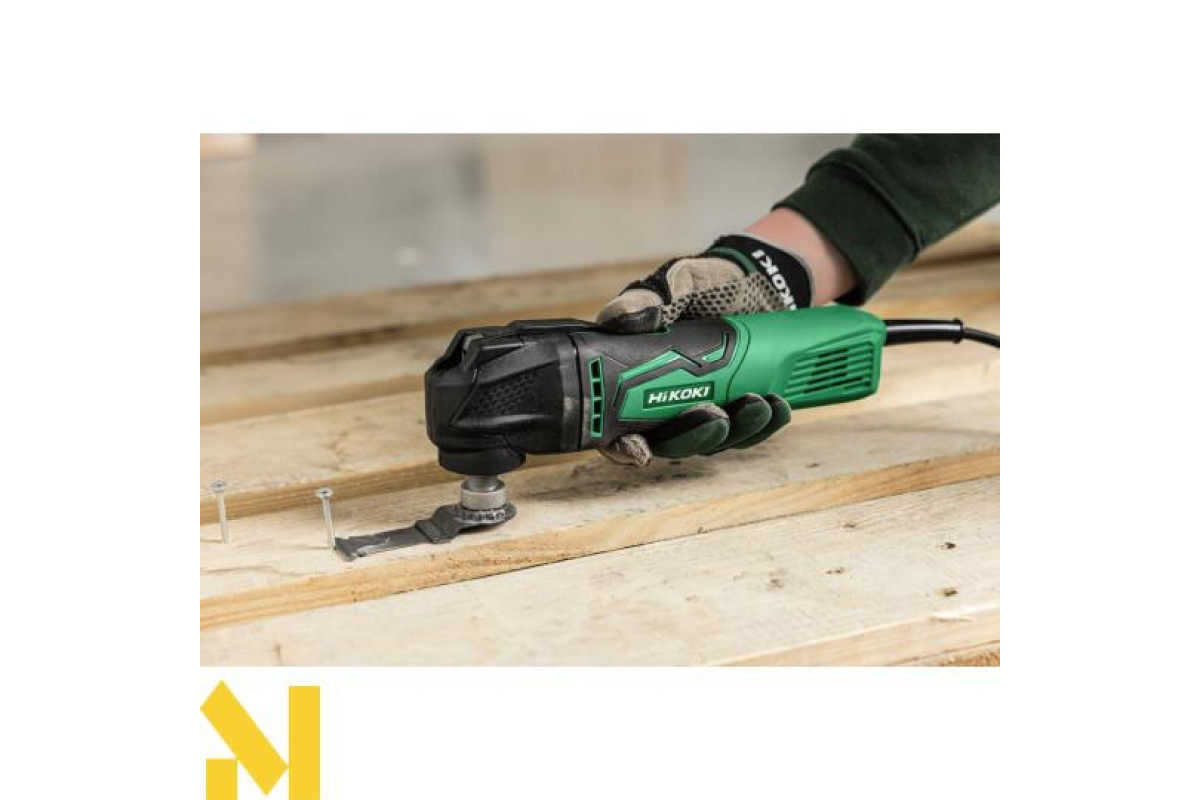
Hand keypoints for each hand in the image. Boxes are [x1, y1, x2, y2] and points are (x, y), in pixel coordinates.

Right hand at [595, 232, 812, 465]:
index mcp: (633, 377)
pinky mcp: (734, 411)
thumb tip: (619, 319)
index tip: (638, 449)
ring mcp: (699, 409)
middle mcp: (662, 402)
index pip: (615, 425)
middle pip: (668, 442)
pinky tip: (778, 406)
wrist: (757, 283)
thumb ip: (646, 299)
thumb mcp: (676, 282)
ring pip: (711, 441)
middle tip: (715, 416)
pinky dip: (763, 424)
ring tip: (758, 404)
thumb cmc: (705, 284)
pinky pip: (746, 432)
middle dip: (693, 437)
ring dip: (735, 430)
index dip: (621, 446)